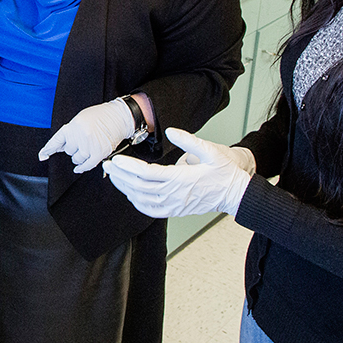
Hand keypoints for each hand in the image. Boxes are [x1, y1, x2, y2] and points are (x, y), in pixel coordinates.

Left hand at [38, 99, 134, 173]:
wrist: (118, 116)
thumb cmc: (100, 116)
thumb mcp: (80, 119)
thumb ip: (70, 132)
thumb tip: (61, 147)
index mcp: (72, 126)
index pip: (56, 140)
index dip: (48, 149)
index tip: (42, 156)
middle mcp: (79, 136)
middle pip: (68, 151)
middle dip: (72, 148)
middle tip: (80, 143)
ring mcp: (89, 146)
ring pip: (76, 159)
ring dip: (79, 157)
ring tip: (86, 148)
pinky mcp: (99, 153)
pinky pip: (87, 165)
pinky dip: (82, 168)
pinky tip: (79, 168)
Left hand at [102, 127, 255, 217]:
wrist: (236, 195)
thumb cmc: (225, 172)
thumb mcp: (211, 151)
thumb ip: (189, 141)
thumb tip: (170, 131)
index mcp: (180, 179)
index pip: (147, 174)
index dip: (129, 167)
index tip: (115, 160)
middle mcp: (174, 195)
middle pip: (139, 187)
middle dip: (120, 176)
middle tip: (107, 165)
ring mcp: (174, 205)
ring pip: (142, 199)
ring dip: (125, 188)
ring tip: (114, 177)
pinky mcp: (175, 211)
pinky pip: (151, 210)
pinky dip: (137, 202)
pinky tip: (130, 194)